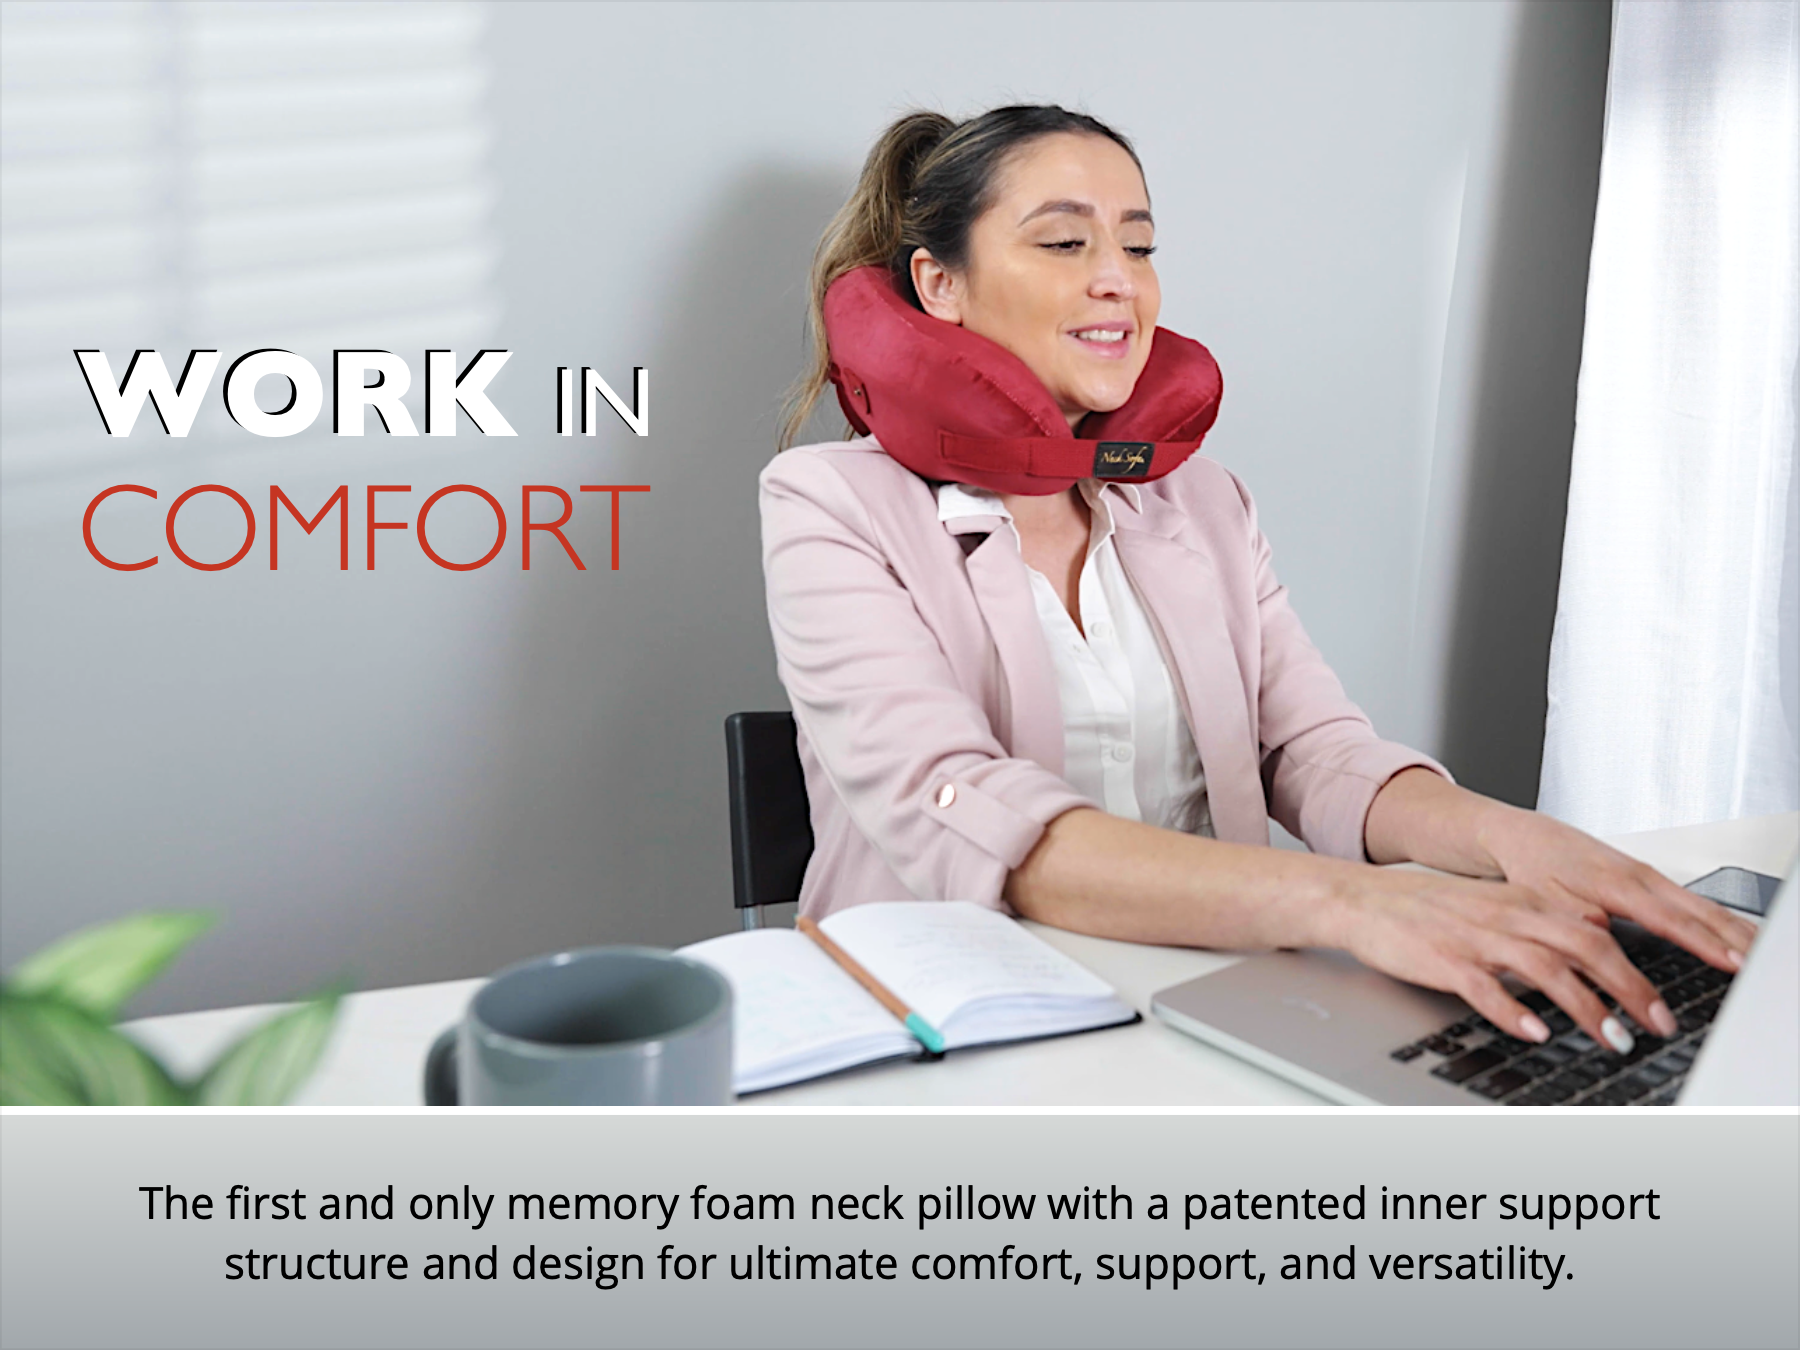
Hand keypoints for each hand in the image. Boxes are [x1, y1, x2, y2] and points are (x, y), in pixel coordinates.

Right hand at [1360, 772, 1758, 1050]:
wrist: (1364, 900)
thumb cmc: (1428, 911)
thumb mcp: (1493, 910)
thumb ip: (1540, 927)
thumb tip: (1594, 947)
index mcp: (1525, 904)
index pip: (1597, 934)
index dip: (1637, 973)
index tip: (1662, 1008)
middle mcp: (1509, 917)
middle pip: (1586, 949)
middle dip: (1630, 991)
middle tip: (1656, 1025)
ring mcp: (1477, 939)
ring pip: (1547, 970)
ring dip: (1586, 1008)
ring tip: (1612, 1039)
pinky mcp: (1444, 960)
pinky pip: (1487, 988)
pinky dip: (1516, 1012)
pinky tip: (1535, 1033)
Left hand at [1476, 809, 1756, 976]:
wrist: (1523, 836)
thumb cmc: (1533, 867)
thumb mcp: (1548, 904)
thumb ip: (1581, 928)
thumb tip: (1606, 954)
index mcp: (1618, 883)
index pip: (1672, 920)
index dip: (1706, 944)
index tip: (1735, 963)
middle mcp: (1641, 876)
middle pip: (1702, 910)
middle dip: (1737, 939)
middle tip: (1764, 965)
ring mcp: (1649, 875)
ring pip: (1704, 904)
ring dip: (1737, 929)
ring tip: (1764, 953)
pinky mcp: (1648, 877)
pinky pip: (1695, 900)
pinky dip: (1721, 919)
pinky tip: (1738, 935)